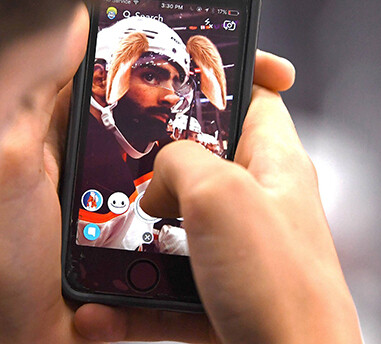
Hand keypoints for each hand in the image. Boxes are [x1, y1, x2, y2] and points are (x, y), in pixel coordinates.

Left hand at [0, 3, 305, 342]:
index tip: (211, 38)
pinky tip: (227, 193)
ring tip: (252, 137)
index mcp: (52, 129)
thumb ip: (33, 98)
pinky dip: (198, 195)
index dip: (159, 46)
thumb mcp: (9, 168)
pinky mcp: (125, 236)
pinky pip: (171, 204)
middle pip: (149, 107)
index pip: (112, 66)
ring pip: (166, 155)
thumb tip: (69, 17)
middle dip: (196, 92)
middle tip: (253, 84)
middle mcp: (82, 155)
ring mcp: (107, 196)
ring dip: (205, 145)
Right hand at [74, 64, 360, 341]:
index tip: (181, 69)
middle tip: (118, 165)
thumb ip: (181, 161)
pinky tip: (102, 310)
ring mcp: (237, 254)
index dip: (222, 75)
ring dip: (133, 238)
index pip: (254, 96)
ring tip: (100, 241)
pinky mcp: (219, 298)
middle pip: (198, 163)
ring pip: (173, 229)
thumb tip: (158, 178)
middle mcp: (258, 205)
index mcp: (275, 165)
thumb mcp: (222, 197)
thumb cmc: (280, 290)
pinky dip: (133, 298)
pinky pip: (164, 288)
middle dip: (154, 167)